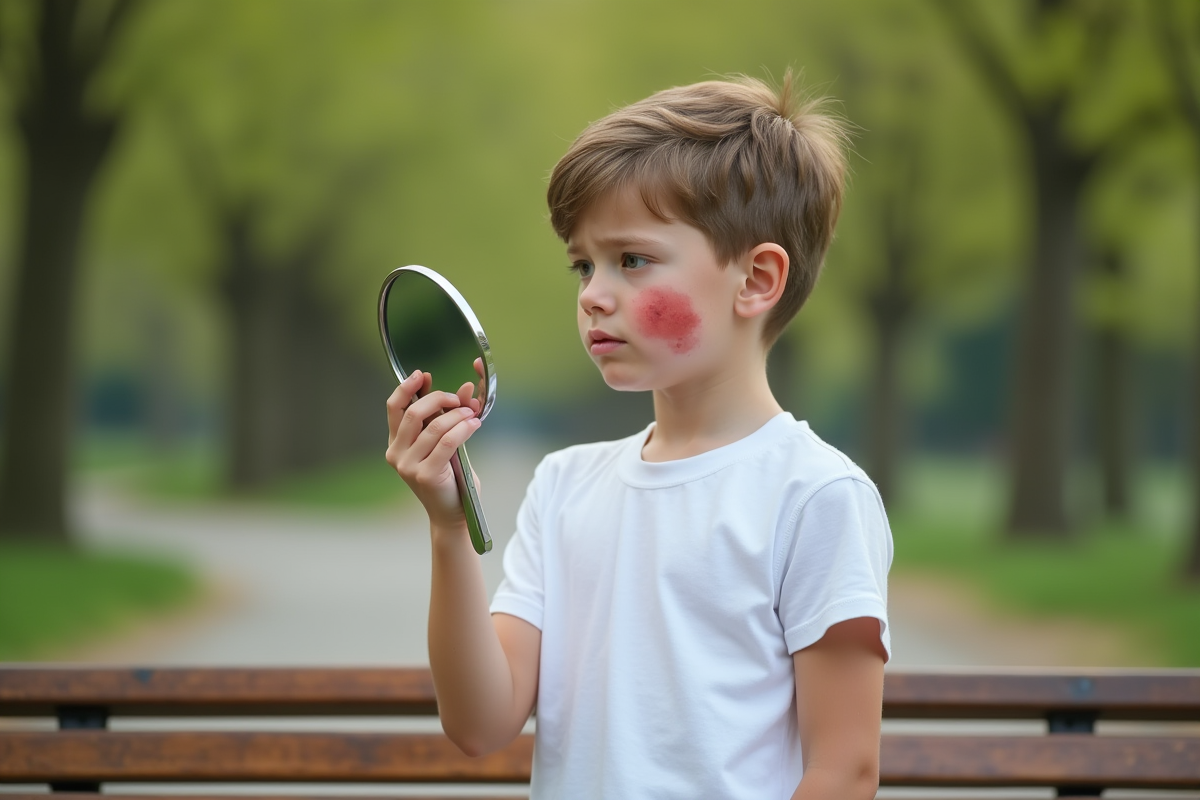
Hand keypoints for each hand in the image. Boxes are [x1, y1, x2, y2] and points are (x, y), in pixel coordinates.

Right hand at [385, 370, 482, 527]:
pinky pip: (447, 442)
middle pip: (414, 412)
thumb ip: (447, 417)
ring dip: (457, 415)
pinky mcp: (425, 474)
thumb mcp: (444, 443)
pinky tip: (474, 425)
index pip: (394, 407)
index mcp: (396, 443)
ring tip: (472, 414)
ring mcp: (408, 465)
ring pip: (434, 427)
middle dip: (439, 399)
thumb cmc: (449, 478)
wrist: (453, 514)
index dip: (407, 388)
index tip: (423, 375)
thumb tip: (465, 389)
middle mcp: (396, 453)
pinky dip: (463, 429)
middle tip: (458, 399)